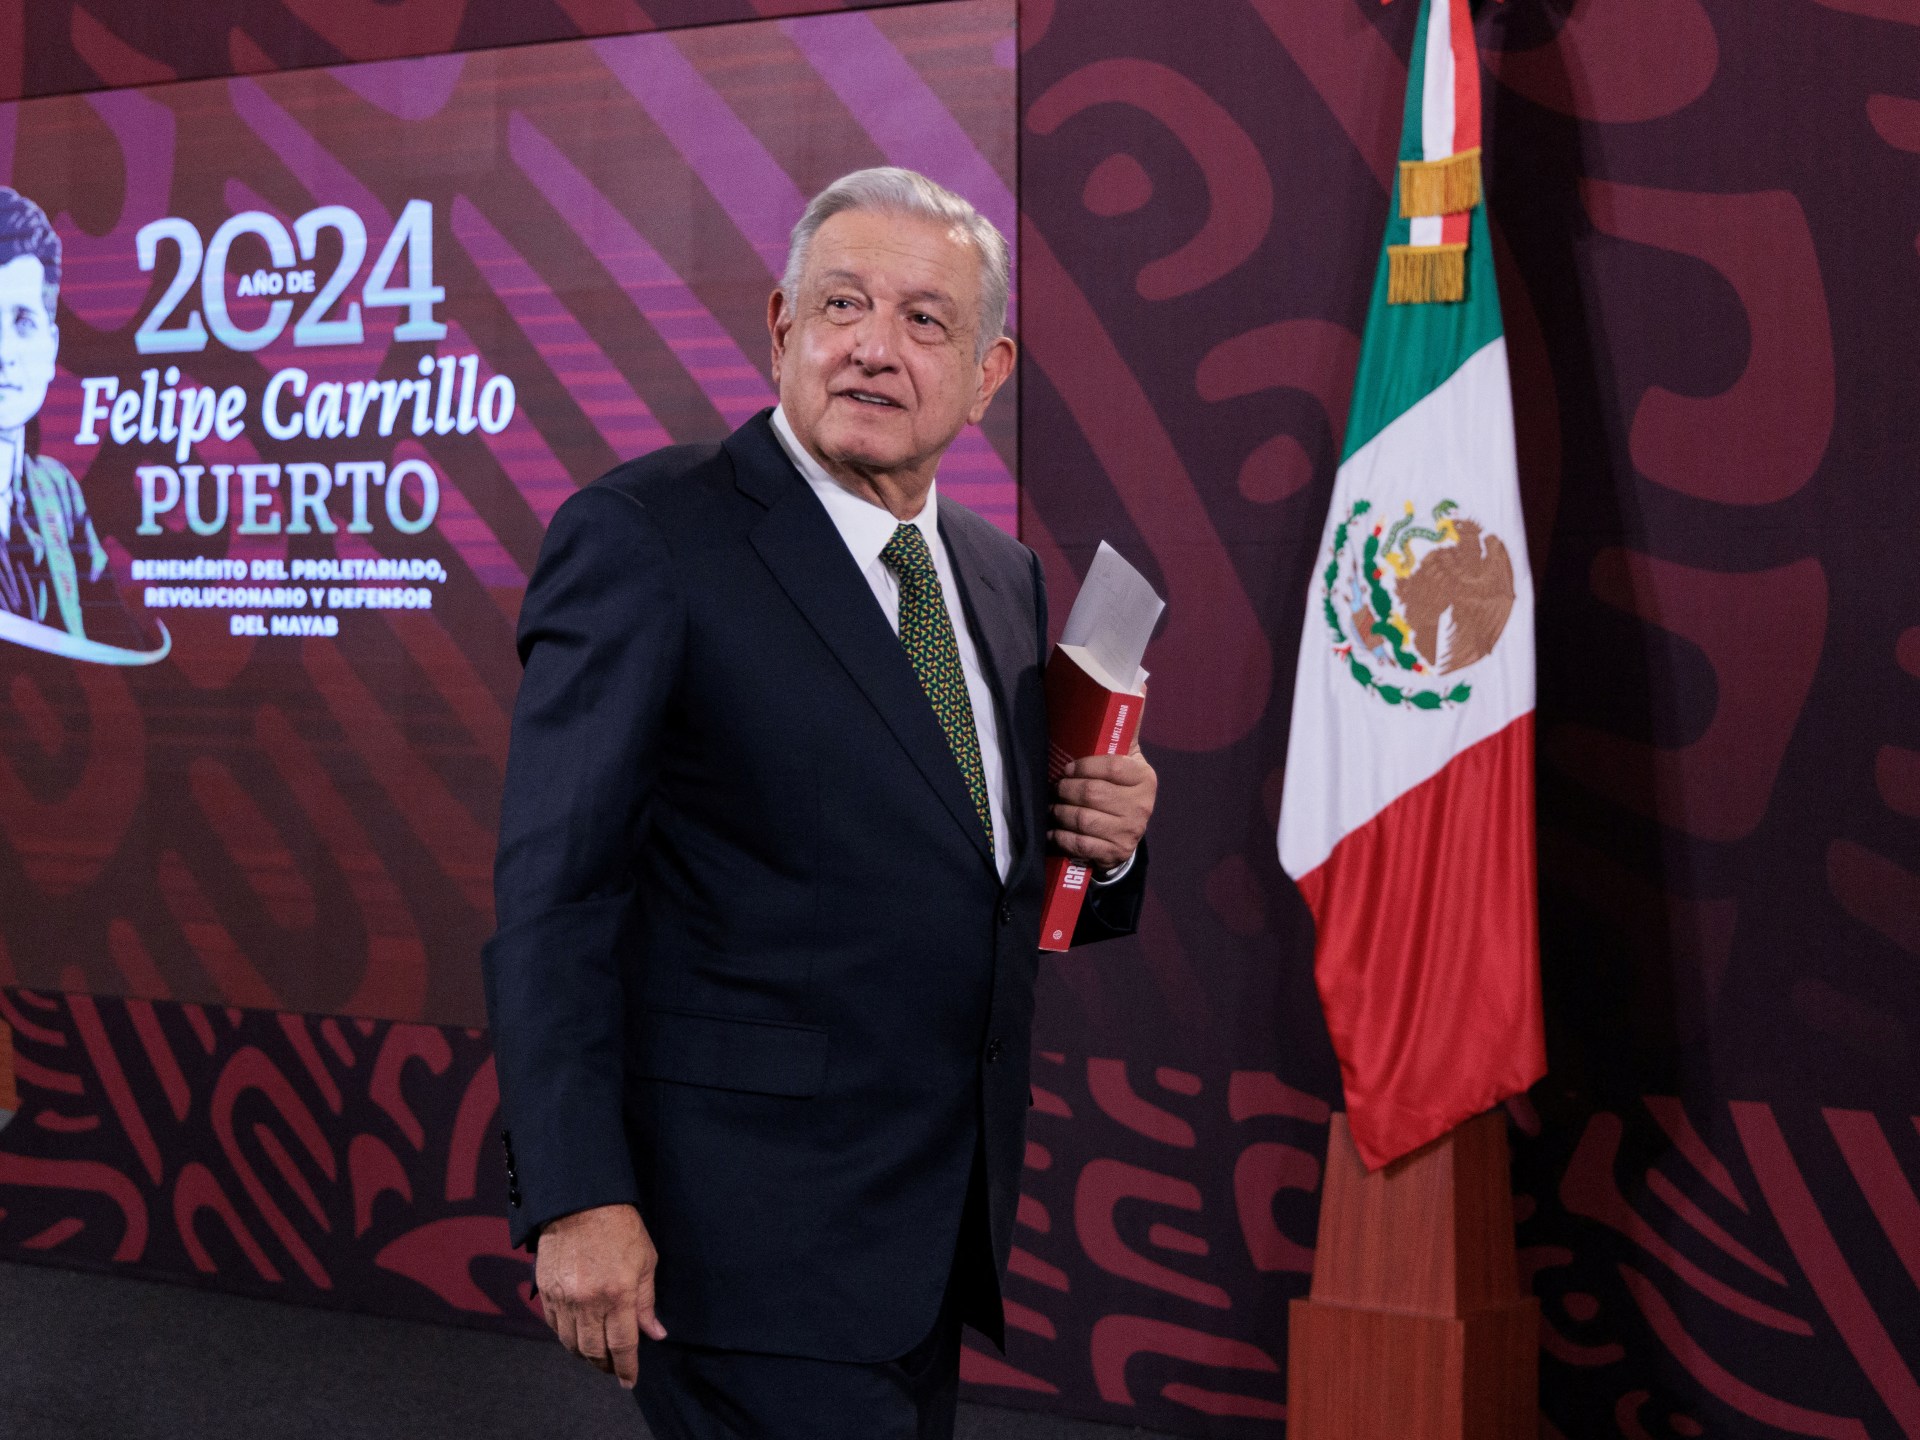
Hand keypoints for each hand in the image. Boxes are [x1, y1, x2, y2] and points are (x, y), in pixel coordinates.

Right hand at [534, 1203, 665, 1387]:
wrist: (580, 1202)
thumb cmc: (621, 1227)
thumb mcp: (646, 1261)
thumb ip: (647, 1302)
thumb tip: (655, 1333)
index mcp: (618, 1294)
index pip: (623, 1345)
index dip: (627, 1368)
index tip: (629, 1381)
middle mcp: (588, 1301)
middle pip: (594, 1350)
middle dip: (605, 1365)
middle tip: (613, 1368)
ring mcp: (563, 1298)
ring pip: (571, 1343)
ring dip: (585, 1355)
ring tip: (596, 1356)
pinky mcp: (545, 1291)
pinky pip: (554, 1326)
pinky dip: (566, 1337)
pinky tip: (576, 1336)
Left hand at [1050, 737, 1155, 869]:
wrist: (1126, 833)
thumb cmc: (1120, 786)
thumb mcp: (1127, 757)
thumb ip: (1128, 725)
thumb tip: (1139, 683)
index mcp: (1144, 777)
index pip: (1113, 766)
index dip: (1084, 766)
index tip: (1067, 767)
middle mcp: (1141, 805)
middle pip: (1093, 794)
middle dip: (1066, 790)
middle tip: (1055, 788)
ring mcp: (1130, 831)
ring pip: (1084, 820)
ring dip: (1060, 813)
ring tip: (1053, 807)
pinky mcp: (1115, 852)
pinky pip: (1081, 844)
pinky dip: (1062, 837)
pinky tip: (1055, 831)